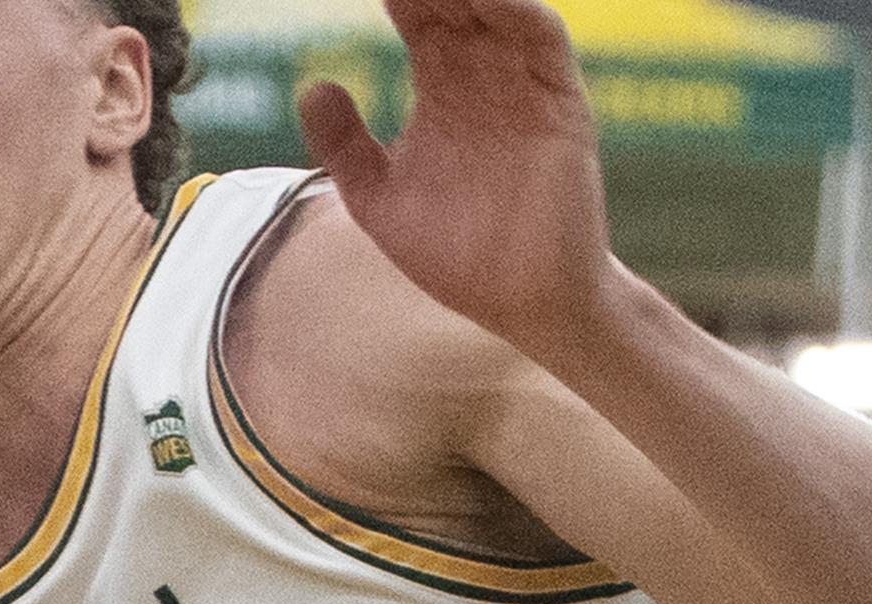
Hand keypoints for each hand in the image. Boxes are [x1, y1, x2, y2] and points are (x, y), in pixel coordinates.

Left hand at [298, 0, 623, 360]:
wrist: (521, 304)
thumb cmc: (456, 256)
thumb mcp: (380, 201)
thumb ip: (345, 146)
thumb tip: (311, 86)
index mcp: (442, 91)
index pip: (418, 18)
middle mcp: (484, 78)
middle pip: (455, 4)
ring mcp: (523, 88)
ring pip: (498, 11)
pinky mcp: (560, 105)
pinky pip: (543, 42)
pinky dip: (518, 12)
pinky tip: (487, 0)